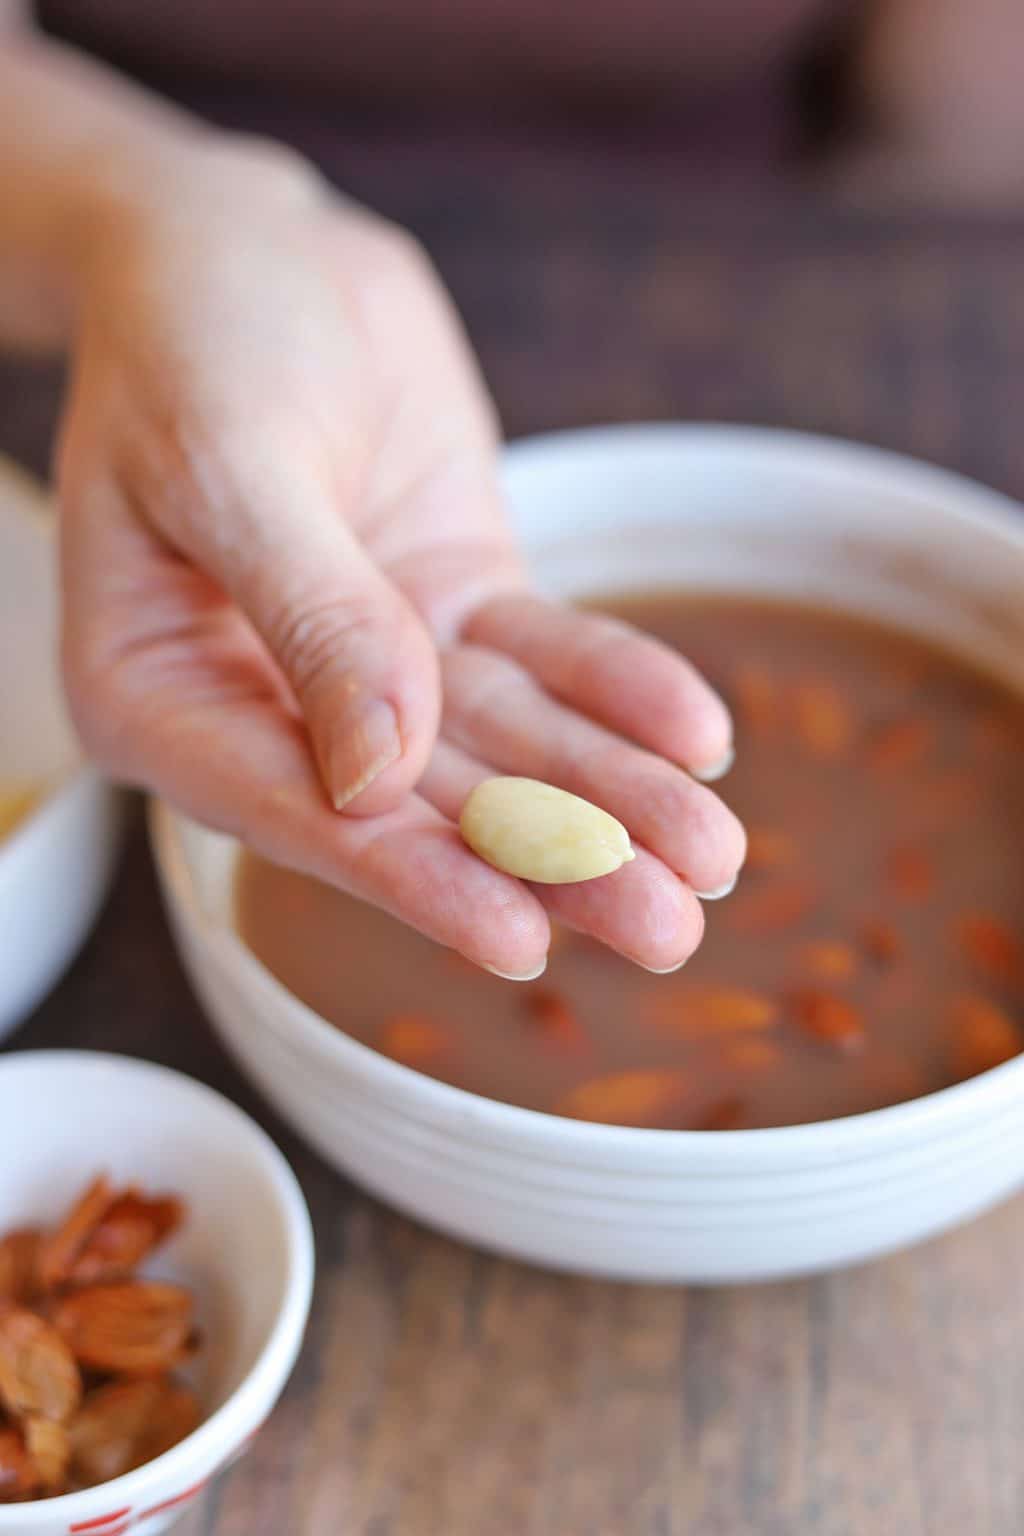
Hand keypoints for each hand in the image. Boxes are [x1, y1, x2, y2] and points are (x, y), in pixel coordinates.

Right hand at [59, 140, 744, 977]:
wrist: (242, 248)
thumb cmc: (191, 336)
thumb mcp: (228, 459)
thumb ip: (308, 616)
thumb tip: (378, 778)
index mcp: (164, 693)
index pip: (295, 810)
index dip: (410, 875)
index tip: (515, 932)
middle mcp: (271, 701)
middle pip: (424, 800)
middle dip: (550, 859)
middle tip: (664, 924)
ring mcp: (376, 660)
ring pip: (503, 745)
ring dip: (610, 795)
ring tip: (710, 854)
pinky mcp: (453, 609)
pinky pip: (545, 660)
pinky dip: (620, 690)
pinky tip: (697, 734)